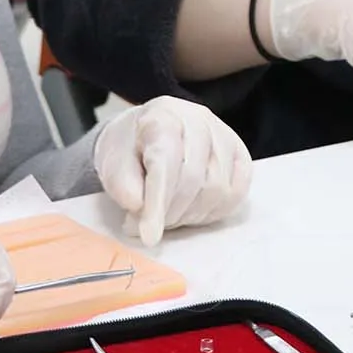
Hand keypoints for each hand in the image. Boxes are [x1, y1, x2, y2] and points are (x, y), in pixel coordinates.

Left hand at [95, 96, 251, 245]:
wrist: (146, 134)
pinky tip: (192, 210)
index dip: (157, 202)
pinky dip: (213, 211)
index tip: (148, 236)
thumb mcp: (113, 164)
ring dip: (190, 215)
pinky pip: (236, 193)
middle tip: (147, 226)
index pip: (165, 162)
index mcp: (163, 116)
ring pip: (217, 189)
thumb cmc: (131, 150)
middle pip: (193, 179)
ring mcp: (223, 135)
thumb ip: (122, 185)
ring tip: (168, 214)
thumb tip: (139, 207)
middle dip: (169, 213)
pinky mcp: (239, 153)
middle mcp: (199, 120)